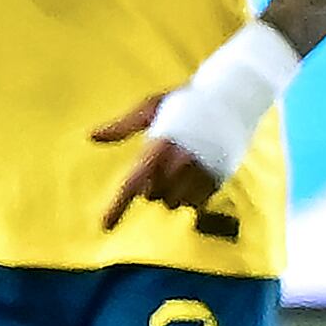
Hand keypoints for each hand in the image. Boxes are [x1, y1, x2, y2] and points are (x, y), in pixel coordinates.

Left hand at [91, 94, 221, 226]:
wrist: (233, 99)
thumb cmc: (187, 100)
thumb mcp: (151, 106)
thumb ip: (122, 126)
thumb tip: (92, 136)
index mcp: (160, 145)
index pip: (133, 183)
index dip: (117, 206)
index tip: (105, 226)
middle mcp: (181, 163)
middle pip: (153, 195)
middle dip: (151, 184)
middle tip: (161, 163)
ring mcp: (202, 173)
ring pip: (174, 202)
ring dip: (171, 192)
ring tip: (178, 169)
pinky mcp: (219, 179)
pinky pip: (196, 203)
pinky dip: (190, 196)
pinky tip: (193, 177)